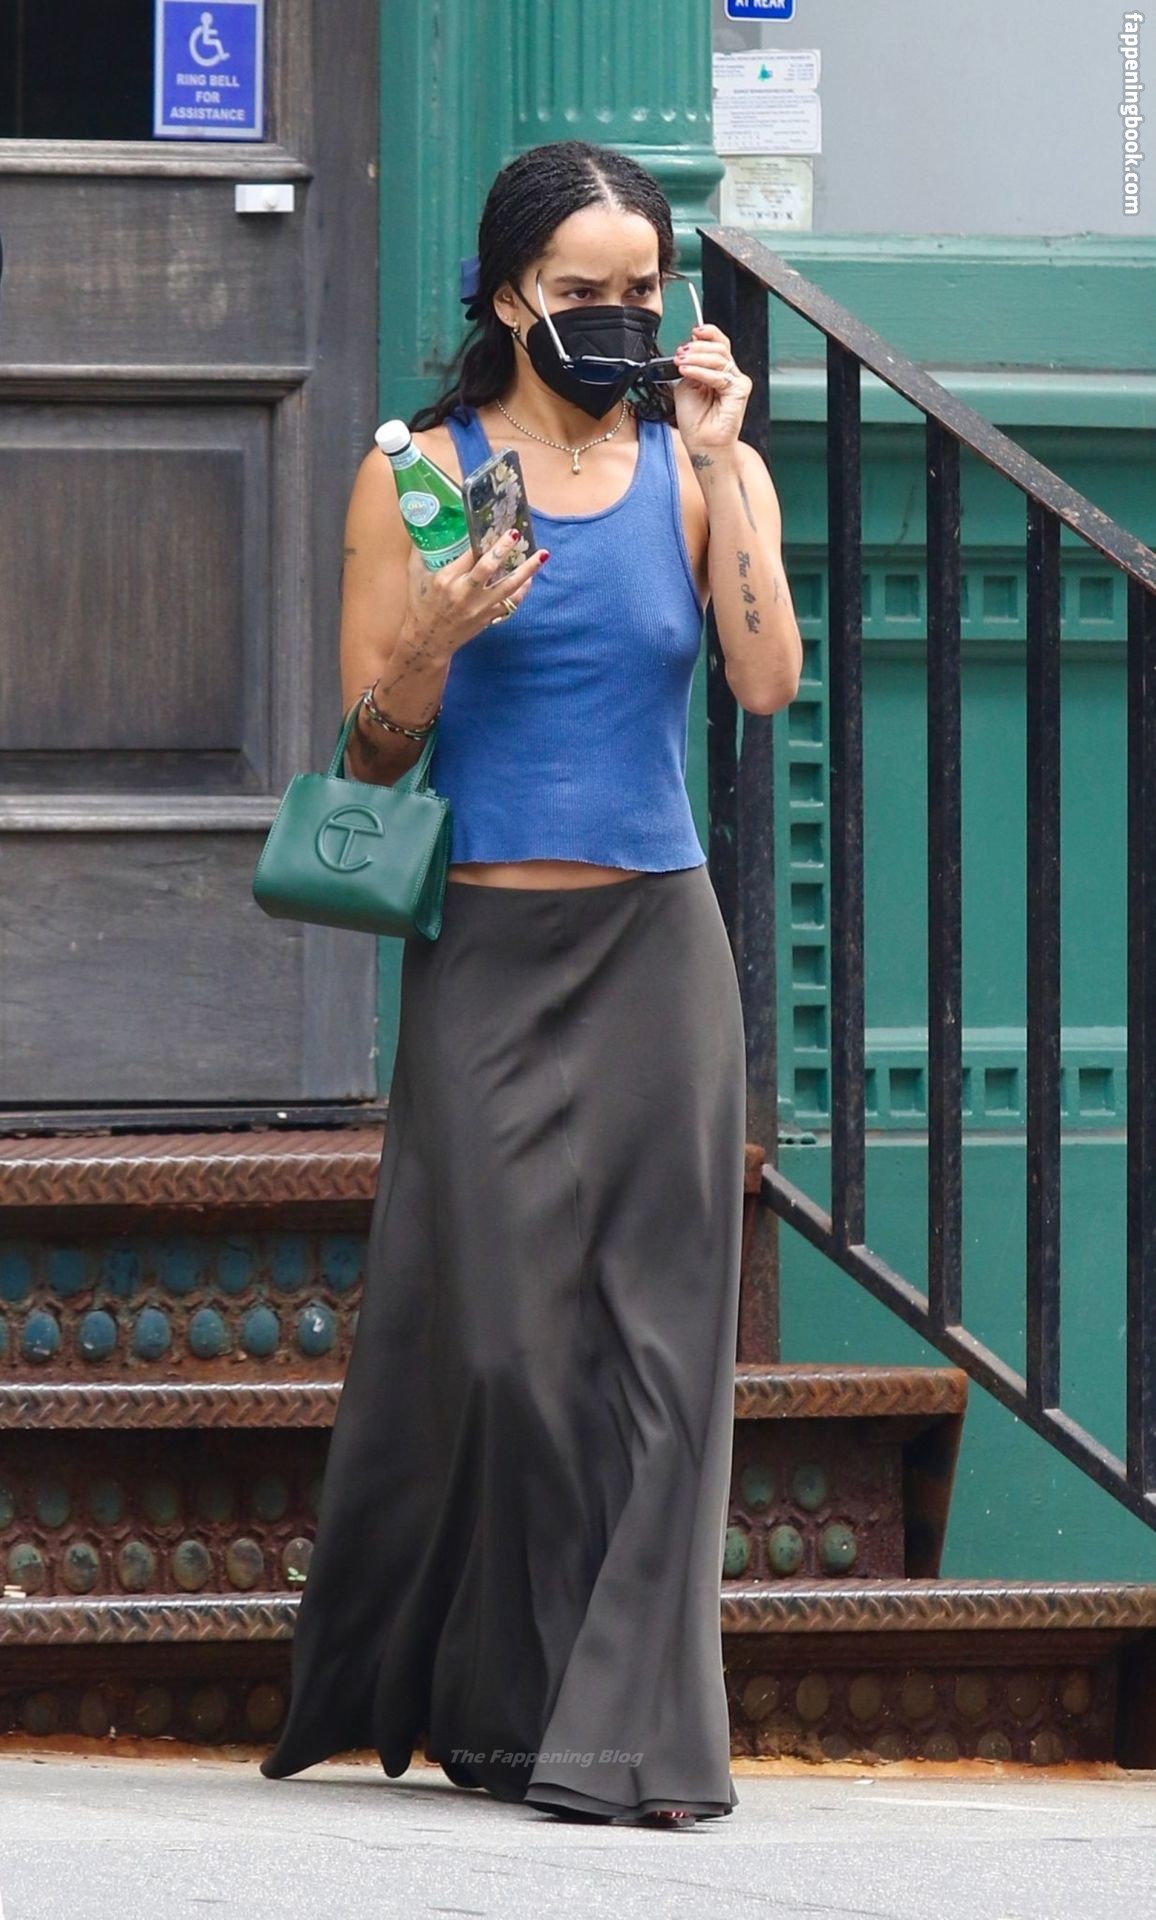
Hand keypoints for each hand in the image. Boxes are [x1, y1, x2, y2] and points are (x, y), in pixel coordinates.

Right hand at [400, 530, 547, 658]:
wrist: (429, 641)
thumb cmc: (421, 605)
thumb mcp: (415, 576)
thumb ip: (421, 552)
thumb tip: (425, 524)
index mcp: (446, 579)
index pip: (467, 555)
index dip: (481, 539)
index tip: (492, 526)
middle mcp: (464, 594)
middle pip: (488, 568)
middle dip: (504, 549)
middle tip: (516, 533)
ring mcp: (479, 608)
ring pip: (508, 587)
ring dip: (527, 571)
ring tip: (542, 555)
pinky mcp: (488, 618)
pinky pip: (511, 604)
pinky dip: (523, 590)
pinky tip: (530, 578)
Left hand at [671, 322, 751, 458]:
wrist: (702, 444)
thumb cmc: (695, 421)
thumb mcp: (685, 386)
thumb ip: (690, 367)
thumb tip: (689, 351)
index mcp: (718, 371)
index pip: (718, 343)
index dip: (708, 334)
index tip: (693, 332)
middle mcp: (729, 374)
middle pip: (719, 348)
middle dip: (697, 348)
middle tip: (681, 354)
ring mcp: (736, 381)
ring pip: (719, 358)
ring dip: (696, 359)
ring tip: (681, 364)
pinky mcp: (740, 391)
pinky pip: (719, 376)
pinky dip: (700, 372)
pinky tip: (687, 372)